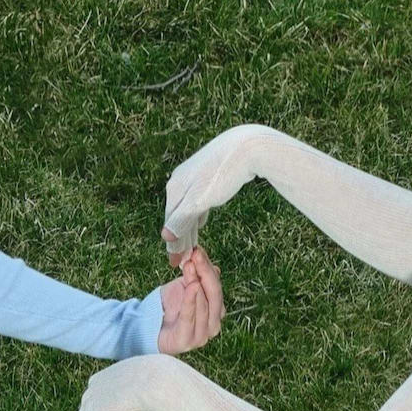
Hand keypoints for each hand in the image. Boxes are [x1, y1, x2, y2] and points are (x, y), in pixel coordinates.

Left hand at [151, 249, 225, 355]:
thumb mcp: (184, 288)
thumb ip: (199, 279)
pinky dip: (191, 300)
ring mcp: (201, 336)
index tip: (200, 251)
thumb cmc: (168, 308)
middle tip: (196, 256)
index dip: (209, 269)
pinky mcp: (186, 341)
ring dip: (196, 282)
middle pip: (214, 296)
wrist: (148, 326)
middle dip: (205, 273)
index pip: (217, 288)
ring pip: (204, 305)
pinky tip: (192, 285)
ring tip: (189, 266)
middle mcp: (213, 325)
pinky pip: (189, 317)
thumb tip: (215, 268)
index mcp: (216, 312)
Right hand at [161, 126, 263, 254]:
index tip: (175, 264)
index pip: (170, 223)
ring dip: (189, 228)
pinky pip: (198, 200)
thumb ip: (182, 219)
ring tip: (191, 246)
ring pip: (188, 209)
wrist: (247, 146)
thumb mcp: (200, 201)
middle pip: (177, 217)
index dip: (173, 245)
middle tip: (183, 261)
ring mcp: (193, 177)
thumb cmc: (223, 174)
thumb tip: (165, 237)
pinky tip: (200, 221)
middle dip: (180, 239)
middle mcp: (179, 182)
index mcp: (175, 188)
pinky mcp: (208, 174)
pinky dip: (197, 215)